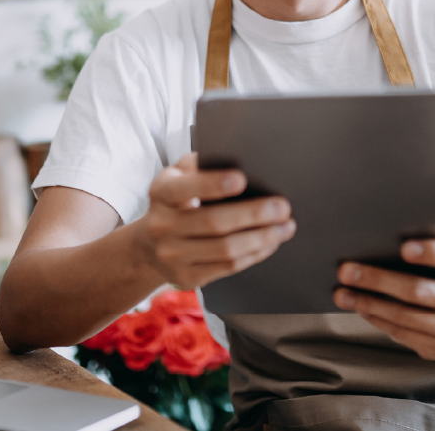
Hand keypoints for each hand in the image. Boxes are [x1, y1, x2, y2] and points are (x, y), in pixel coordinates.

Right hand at [133, 153, 295, 289]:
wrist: (149, 245)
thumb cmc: (176, 201)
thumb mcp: (178, 177)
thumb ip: (200, 165)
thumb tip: (240, 157)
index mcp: (161, 192)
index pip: (186, 188)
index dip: (213, 184)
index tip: (242, 179)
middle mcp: (162, 225)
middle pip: (214, 222)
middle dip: (253, 214)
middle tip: (282, 207)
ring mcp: (172, 255)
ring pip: (225, 249)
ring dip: (261, 238)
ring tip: (286, 227)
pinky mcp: (187, 277)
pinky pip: (228, 267)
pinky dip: (254, 254)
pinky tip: (271, 243)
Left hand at [334, 240, 434, 360]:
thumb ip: (425, 251)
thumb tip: (374, 246)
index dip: (432, 252)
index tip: (404, 249)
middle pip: (418, 290)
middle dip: (377, 279)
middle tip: (345, 271)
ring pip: (404, 316)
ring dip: (368, 303)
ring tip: (342, 293)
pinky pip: (401, 334)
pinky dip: (377, 319)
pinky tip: (361, 308)